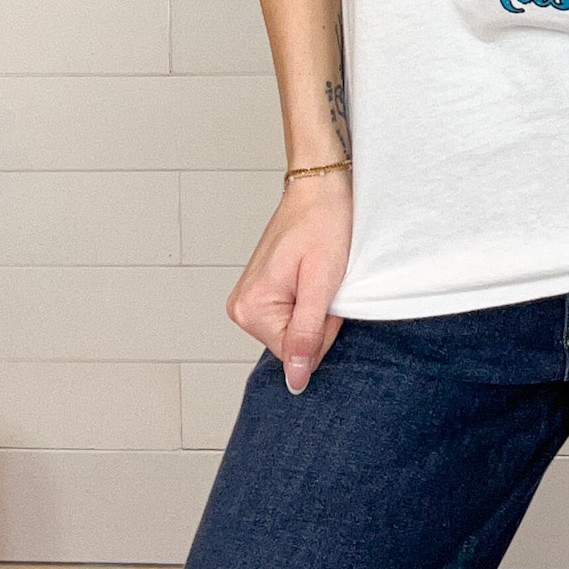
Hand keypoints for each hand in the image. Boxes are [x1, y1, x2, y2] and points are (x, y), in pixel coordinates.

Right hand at [225, 172, 352, 394]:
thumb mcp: (321, 282)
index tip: (327, 293)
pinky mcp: (261, 290)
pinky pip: (291, 313)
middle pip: (292, 343)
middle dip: (319, 320)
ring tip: (318, 273)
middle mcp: (242, 306)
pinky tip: (311, 274)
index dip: (323, 330)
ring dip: (314, 309)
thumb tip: (295, 382)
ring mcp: (249, 298)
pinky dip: (308, 300)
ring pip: (294, 329)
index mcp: (251, 308)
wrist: (319, 185)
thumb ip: (306, 335)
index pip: (295, 353)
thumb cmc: (323, 223)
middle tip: (324, 281)